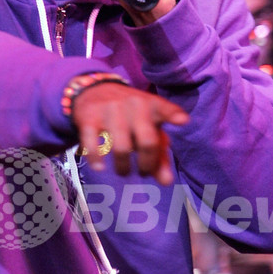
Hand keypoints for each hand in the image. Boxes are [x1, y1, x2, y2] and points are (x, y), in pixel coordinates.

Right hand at [71, 81, 188, 184]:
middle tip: (143, 172)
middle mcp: (133, 105)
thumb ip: (160, 156)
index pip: (165, 109)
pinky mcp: (90, 118)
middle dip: (147, 164)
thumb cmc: (131, 117)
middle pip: (147, 141)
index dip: (173, 115)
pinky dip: (96, 159)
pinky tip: (100, 168)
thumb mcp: (148, 129)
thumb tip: (167, 182)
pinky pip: (92, 143)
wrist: (95, 91)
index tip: (183, 121)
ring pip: (121, 148)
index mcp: (152, 105)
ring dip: (124, 167)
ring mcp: (111, 111)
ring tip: (124, 172)